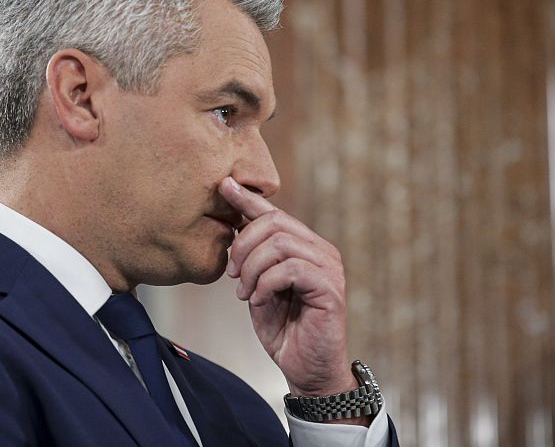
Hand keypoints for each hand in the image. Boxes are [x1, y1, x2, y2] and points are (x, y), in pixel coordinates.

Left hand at [218, 176, 358, 399]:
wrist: (306, 369)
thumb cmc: (284, 328)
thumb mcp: (259, 286)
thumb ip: (253, 258)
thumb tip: (232, 224)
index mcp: (306, 246)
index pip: (274, 213)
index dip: (247, 198)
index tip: (223, 185)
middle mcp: (322, 251)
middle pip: (274, 223)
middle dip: (243, 245)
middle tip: (232, 275)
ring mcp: (329, 268)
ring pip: (281, 244)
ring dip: (253, 267)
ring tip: (244, 292)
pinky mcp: (330, 289)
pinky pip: (291, 269)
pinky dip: (266, 283)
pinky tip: (258, 300)